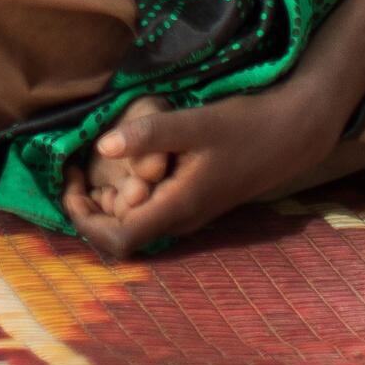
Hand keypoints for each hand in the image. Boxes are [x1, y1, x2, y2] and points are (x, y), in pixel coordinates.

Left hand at [64, 86, 331, 259]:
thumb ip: (151, 135)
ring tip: (93, 164)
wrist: (292, 134)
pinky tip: (124, 161)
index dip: (84, 220)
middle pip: (120, 235)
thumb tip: (102, 146)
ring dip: (107, 200)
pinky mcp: (192, 201)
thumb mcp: (198, 123)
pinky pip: (148, 209)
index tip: (71, 183)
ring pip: (133, 222)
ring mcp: (188, 214)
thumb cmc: (246, 126)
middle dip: (90, 208)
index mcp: (178, 209)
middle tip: (76, 169)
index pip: (118, 241)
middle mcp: (180, 221)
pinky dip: (126, 192)